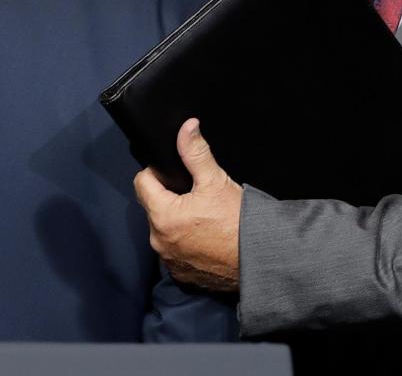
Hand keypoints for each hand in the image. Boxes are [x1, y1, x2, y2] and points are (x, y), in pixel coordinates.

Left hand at [134, 118, 242, 291]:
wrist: (259, 261)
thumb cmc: (239, 224)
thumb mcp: (216, 181)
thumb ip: (196, 152)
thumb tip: (187, 127)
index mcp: (162, 215)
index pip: (142, 183)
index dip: (157, 172)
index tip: (175, 174)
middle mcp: (160, 241)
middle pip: (153, 207)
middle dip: (169, 198)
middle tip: (195, 195)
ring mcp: (170, 260)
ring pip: (165, 230)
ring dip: (177, 222)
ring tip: (203, 217)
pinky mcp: (182, 273)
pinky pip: (176, 251)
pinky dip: (186, 243)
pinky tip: (206, 237)